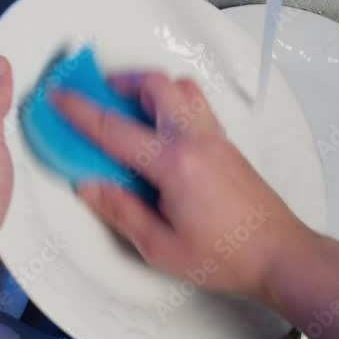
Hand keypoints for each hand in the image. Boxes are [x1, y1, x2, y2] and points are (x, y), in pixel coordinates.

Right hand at [52, 72, 314, 302]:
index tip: (58, 96)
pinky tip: (160, 129)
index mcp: (174, 163)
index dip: (80, 111)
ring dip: (151, 87)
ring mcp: (216, 138)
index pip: (115, 129)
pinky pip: (197, 105)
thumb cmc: (224, 257)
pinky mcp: (228, 145)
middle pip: (156, 84)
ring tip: (129, 108)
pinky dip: (172, 101)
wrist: (279, 255)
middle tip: (98, 96)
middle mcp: (196, 140)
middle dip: (121, 81)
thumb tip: (88, 185)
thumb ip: (120, 211)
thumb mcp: (160, 246)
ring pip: (182, 87)